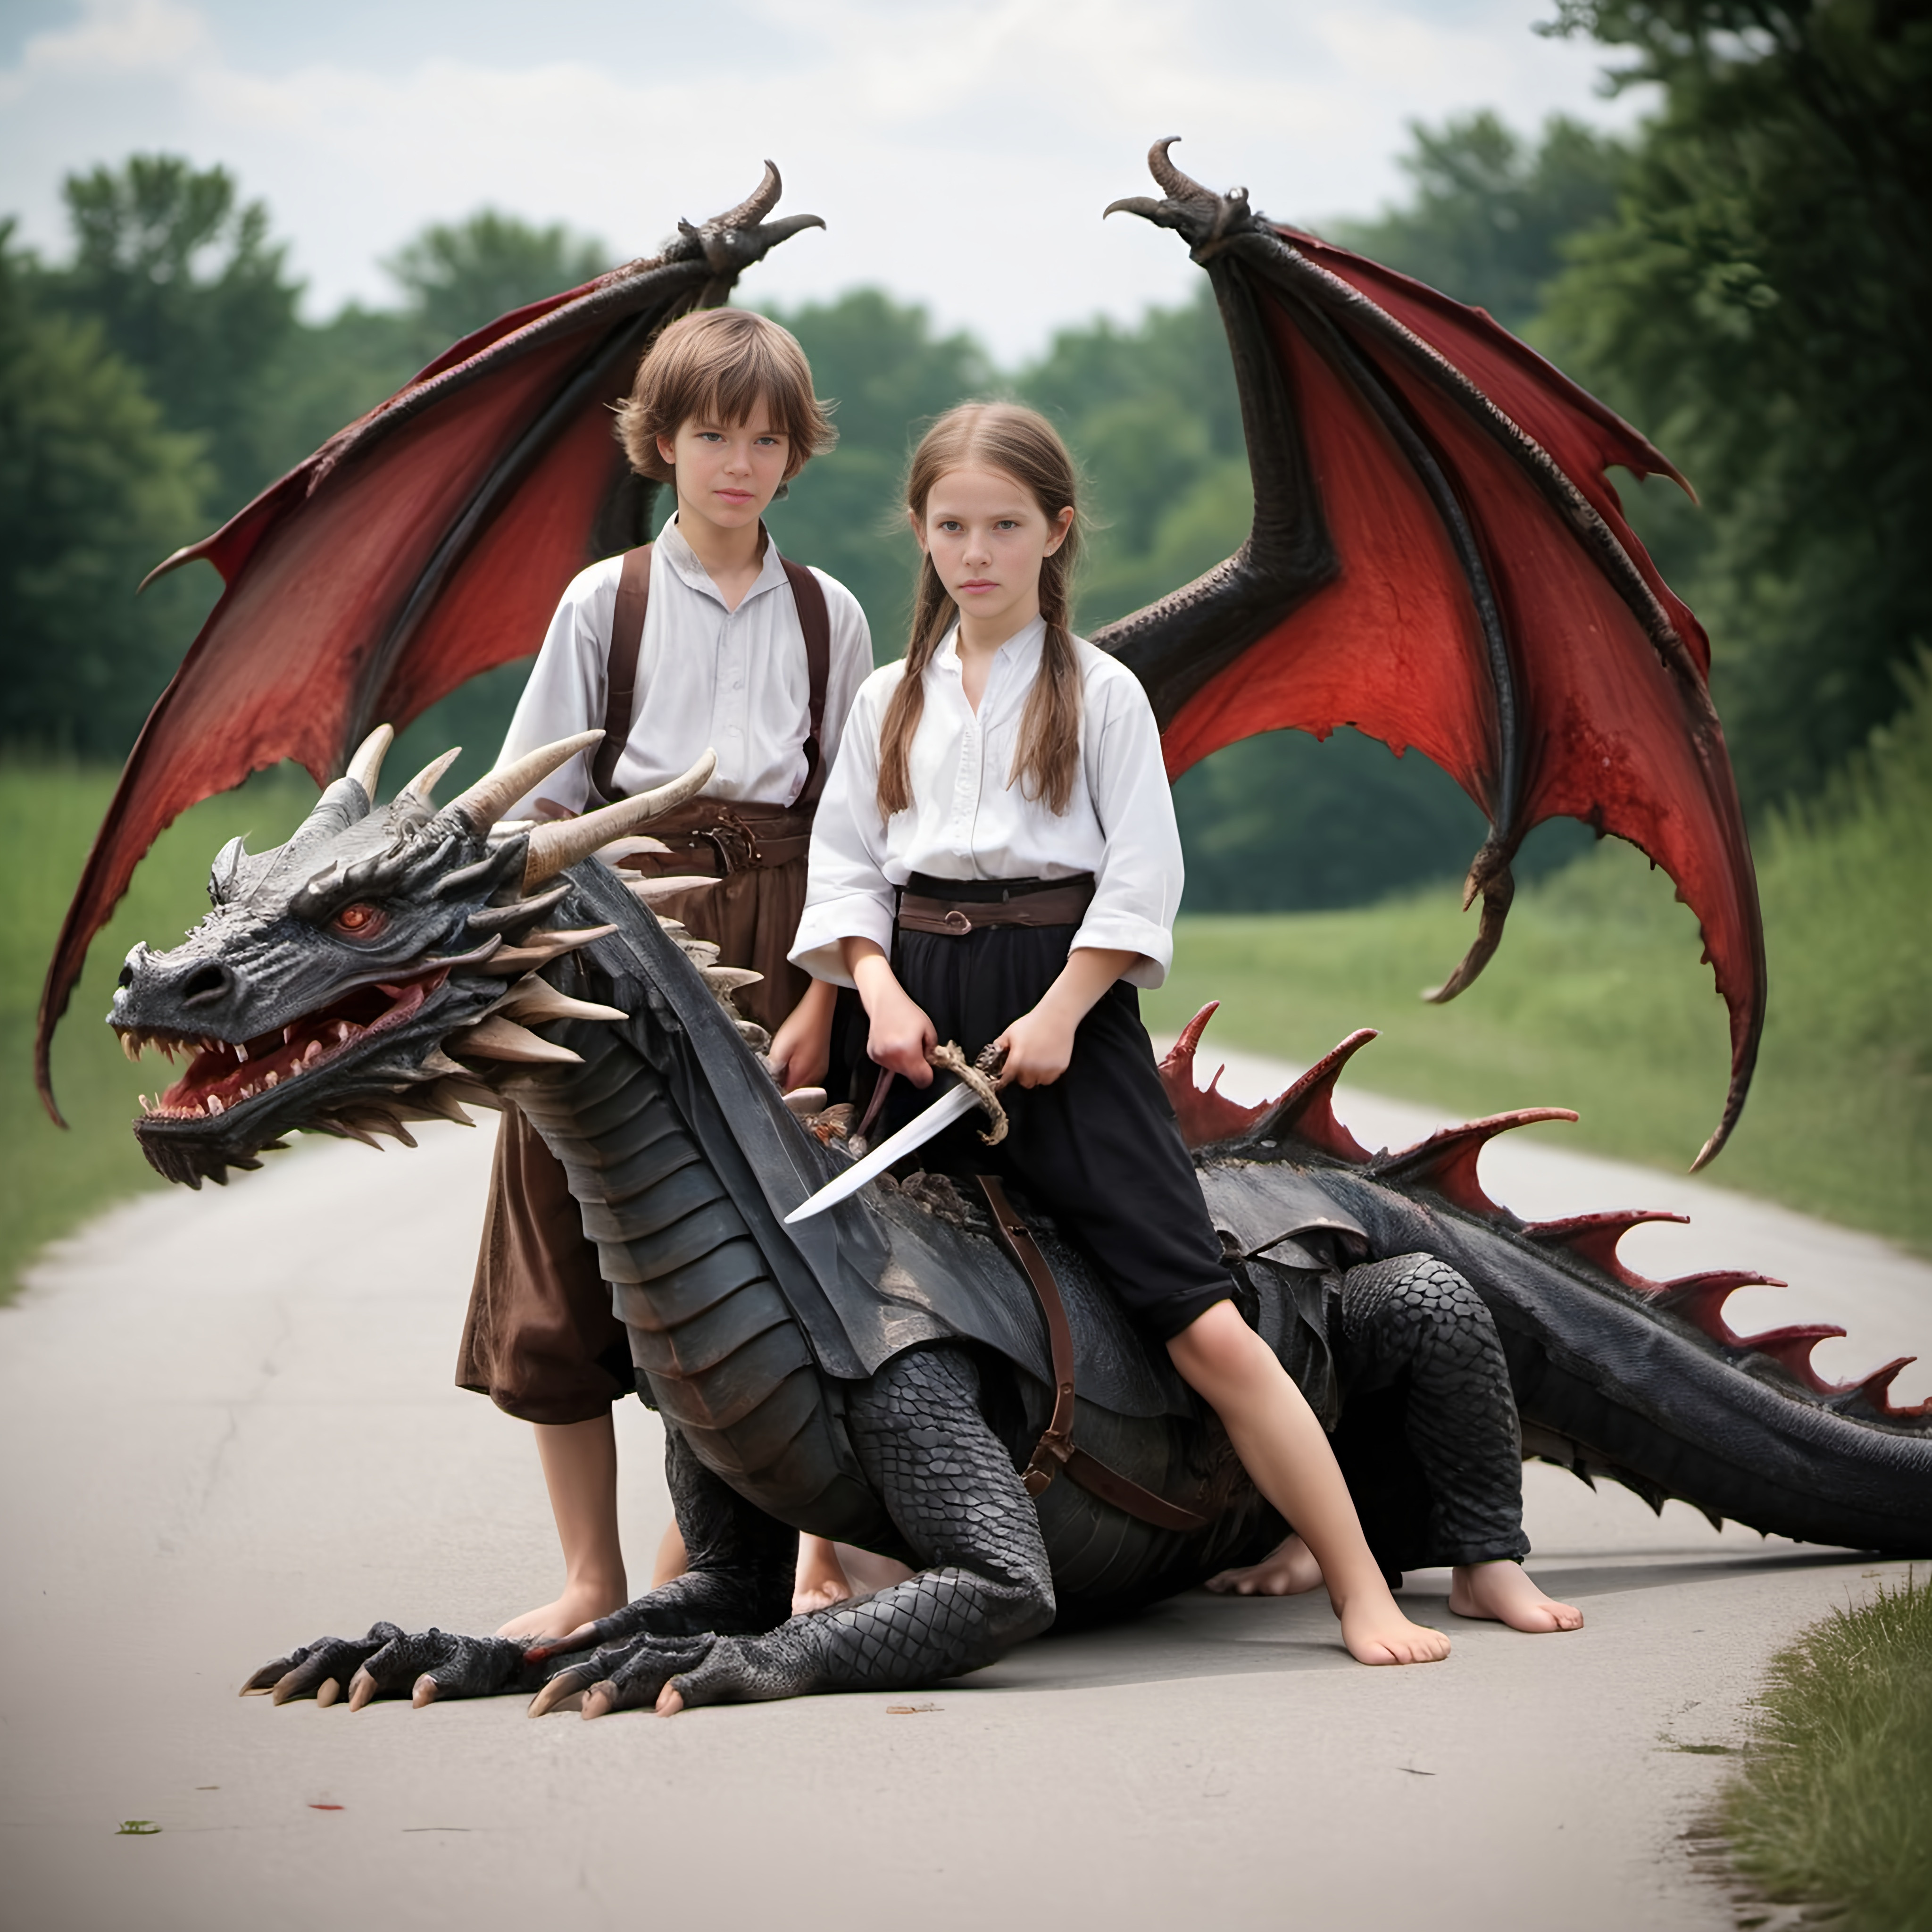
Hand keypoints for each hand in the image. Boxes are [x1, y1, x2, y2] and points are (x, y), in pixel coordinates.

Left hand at [767, 980, 834, 1090]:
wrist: (819, 1008)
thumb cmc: (801, 1024)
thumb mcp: (780, 1046)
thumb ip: (775, 1068)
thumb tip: (773, 1081)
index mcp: (805, 1073)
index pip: (788, 1093)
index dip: (777, 1087)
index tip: (771, 1077)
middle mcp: (816, 1075)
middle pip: (795, 1088)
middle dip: (784, 1081)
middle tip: (778, 1065)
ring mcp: (821, 1069)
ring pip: (801, 1081)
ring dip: (791, 1074)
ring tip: (787, 1058)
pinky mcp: (822, 1062)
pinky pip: (808, 1073)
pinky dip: (799, 1068)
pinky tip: (795, 1055)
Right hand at [845, 940, 935, 1088]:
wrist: (884, 1001)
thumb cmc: (907, 1012)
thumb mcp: (929, 1030)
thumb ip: (932, 1051)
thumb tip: (930, 1064)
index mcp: (908, 1051)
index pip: (922, 1080)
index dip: (927, 1075)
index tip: (928, 1066)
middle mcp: (891, 1057)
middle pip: (910, 1077)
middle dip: (916, 1067)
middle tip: (915, 1048)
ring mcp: (880, 1057)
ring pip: (898, 1072)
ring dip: (904, 1063)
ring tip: (903, 1042)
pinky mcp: (872, 1055)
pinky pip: (888, 1065)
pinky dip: (893, 1058)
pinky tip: (893, 1042)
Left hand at [994, 1003, 1078, 1088]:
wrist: (1056, 1016)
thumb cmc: (1032, 1023)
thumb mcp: (1010, 1032)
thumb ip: (999, 1045)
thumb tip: (993, 1054)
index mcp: (1017, 1061)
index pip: (1007, 1078)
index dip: (1006, 1076)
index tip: (1008, 1073)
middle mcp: (1032, 1069)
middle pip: (1023, 1082)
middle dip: (1022, 1075)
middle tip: (1024, 1063)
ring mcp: (1047, 1070)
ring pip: (1037, 1082)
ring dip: (1035, 1076)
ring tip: (1036, 1063)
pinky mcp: (1060, 1068)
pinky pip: (1050, 1078)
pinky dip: (1047, 1074)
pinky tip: (1046, 1062)